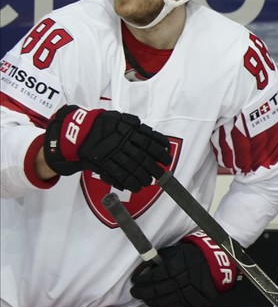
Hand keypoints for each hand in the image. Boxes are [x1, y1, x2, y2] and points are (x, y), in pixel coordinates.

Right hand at [43, 105, 170, 191]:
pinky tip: (136, 186)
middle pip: (142, 157)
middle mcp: (122, 142)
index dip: (160, 152)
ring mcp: (112, 153)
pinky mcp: (103, 162)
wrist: (81, 129)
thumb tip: (160, 140)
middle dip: (154, 168)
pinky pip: (118, 174)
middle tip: (161, 175)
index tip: (167, 159)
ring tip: (149, 182)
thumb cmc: (105, 124)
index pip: (150, 142)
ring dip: (142, 177)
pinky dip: (128, 182)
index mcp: (129, 130)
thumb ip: (140, 128)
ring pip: (131, 167)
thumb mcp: (123, 119)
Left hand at [130, 231, 236, 306]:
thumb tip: (145, 269)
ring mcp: (187, 294)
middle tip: (136, 292)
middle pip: (155, 291)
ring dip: (151, 302)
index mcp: (174, 267)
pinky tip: (159, 305)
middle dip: (142, 292)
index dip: (140, 281)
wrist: (217, 263)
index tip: (136, 282)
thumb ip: (161, 260)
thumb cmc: (194, 255)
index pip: (151, 278)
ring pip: (163, 302)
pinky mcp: (194, 304)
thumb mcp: (176, 252)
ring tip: (147, 299)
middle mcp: (180, 282)